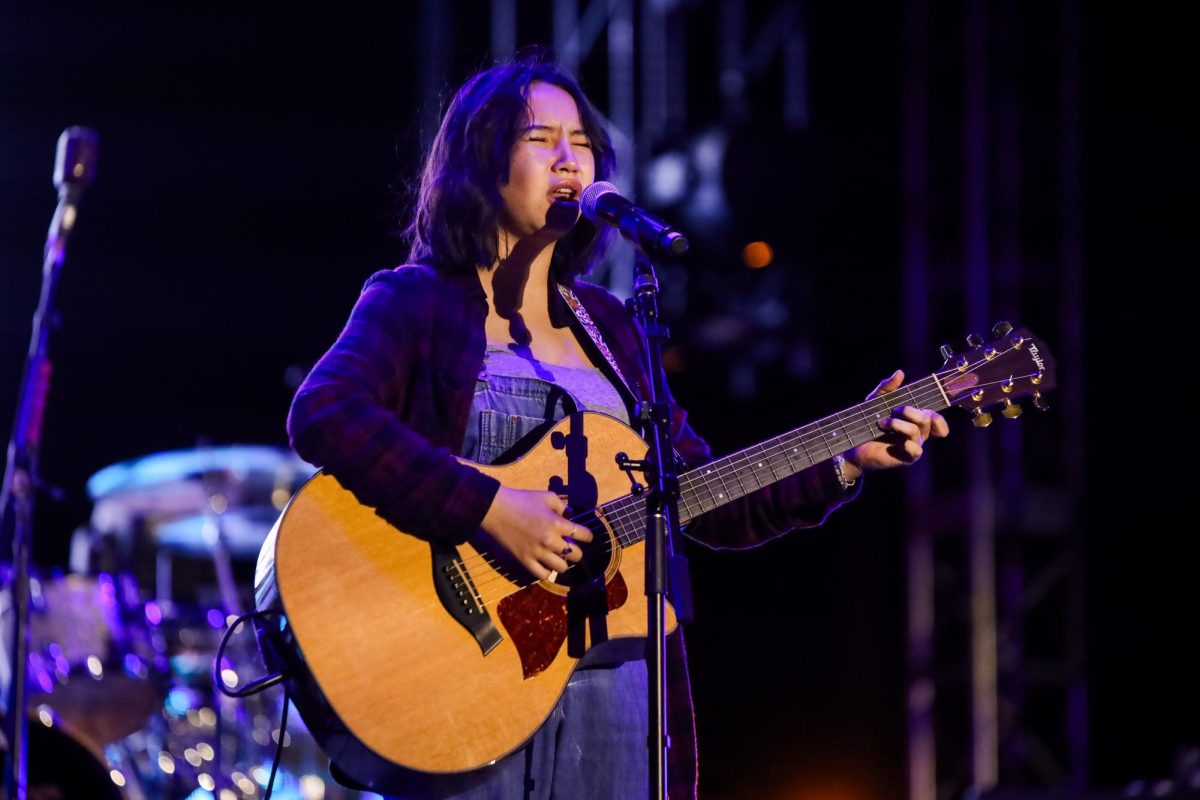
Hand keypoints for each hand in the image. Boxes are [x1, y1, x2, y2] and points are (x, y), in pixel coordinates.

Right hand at [479, 486, 593, 580]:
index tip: (586, 536)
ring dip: (563, 562)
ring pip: (561, 568)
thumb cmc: (521, 500)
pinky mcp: (525, 561)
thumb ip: (563, 506)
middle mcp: (550, 540)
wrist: (496, 510)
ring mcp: (537, 553)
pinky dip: (548, 572)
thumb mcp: (546, 497)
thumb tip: (571, 516)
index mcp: (556, 523)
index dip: (588, 536)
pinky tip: (547, 565)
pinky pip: (543, 575)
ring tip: (558, 557)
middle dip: (577, 551)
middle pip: (576, 555)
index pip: (583, 534)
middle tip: (572, 548)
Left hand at [843, 370, 948, 479]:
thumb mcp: (876, 401)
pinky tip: (892, 440)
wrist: (853, 444)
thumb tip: (900, 372)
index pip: (938, 420)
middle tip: (892, 411)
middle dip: (909, 410)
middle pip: (928, 419)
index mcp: (916, 421)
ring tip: (881, 423)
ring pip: (916, 430)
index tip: (924, 407)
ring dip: (896, 423)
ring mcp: (913, 446)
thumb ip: (888, 387)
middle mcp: (919, 434)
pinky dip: (906, 443)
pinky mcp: (906, 457)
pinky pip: (915, 450)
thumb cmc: (867, 423)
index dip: (937, 415)